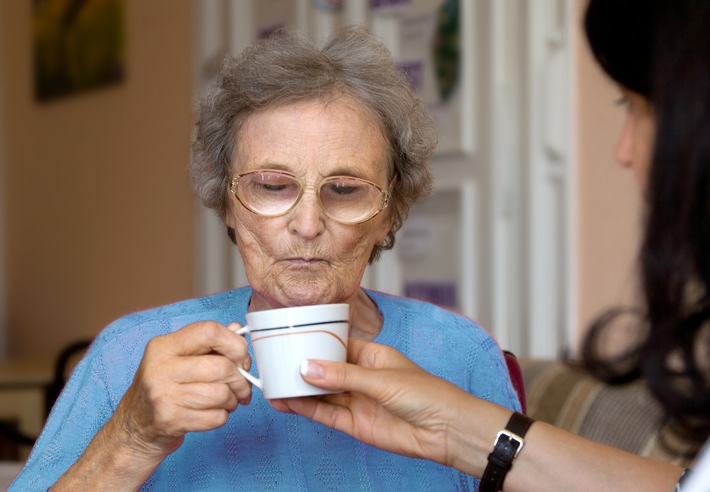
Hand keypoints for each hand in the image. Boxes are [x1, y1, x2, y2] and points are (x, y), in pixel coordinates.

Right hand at [112, 321, 252, 460]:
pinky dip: (221, 417)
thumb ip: (208, 343)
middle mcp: (160, 367)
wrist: (133, 428)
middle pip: (222, 367)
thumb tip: (237, 331)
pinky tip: (212, 414)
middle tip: (241, 386)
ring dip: (232, 400)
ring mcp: (163, 395)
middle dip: (240, 380)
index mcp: (164, 346)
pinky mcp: (170, 420)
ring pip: (221, 394)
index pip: (209, 331)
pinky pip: (215, 417)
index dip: (235, 344)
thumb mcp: (178, 359)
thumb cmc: (163, 388)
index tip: (241, 357)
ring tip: (226, 401)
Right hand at [270, 338, 476, 467]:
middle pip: (325, 371)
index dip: (314, 344)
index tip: (289, 341)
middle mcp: (362, 377)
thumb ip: (343, 376)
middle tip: (274, 367)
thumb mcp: (381, 379)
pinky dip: (307, 409)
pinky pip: (327, 414)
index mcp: (371, 356)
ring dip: (299, 391)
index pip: (336, 346)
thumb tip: (308, 368)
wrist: (446, 430)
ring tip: (273, 386)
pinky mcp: (356, 424)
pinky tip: (289, 403)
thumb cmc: (427, 394)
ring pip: (322, 394)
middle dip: (301, 370)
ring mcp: (358, 401)